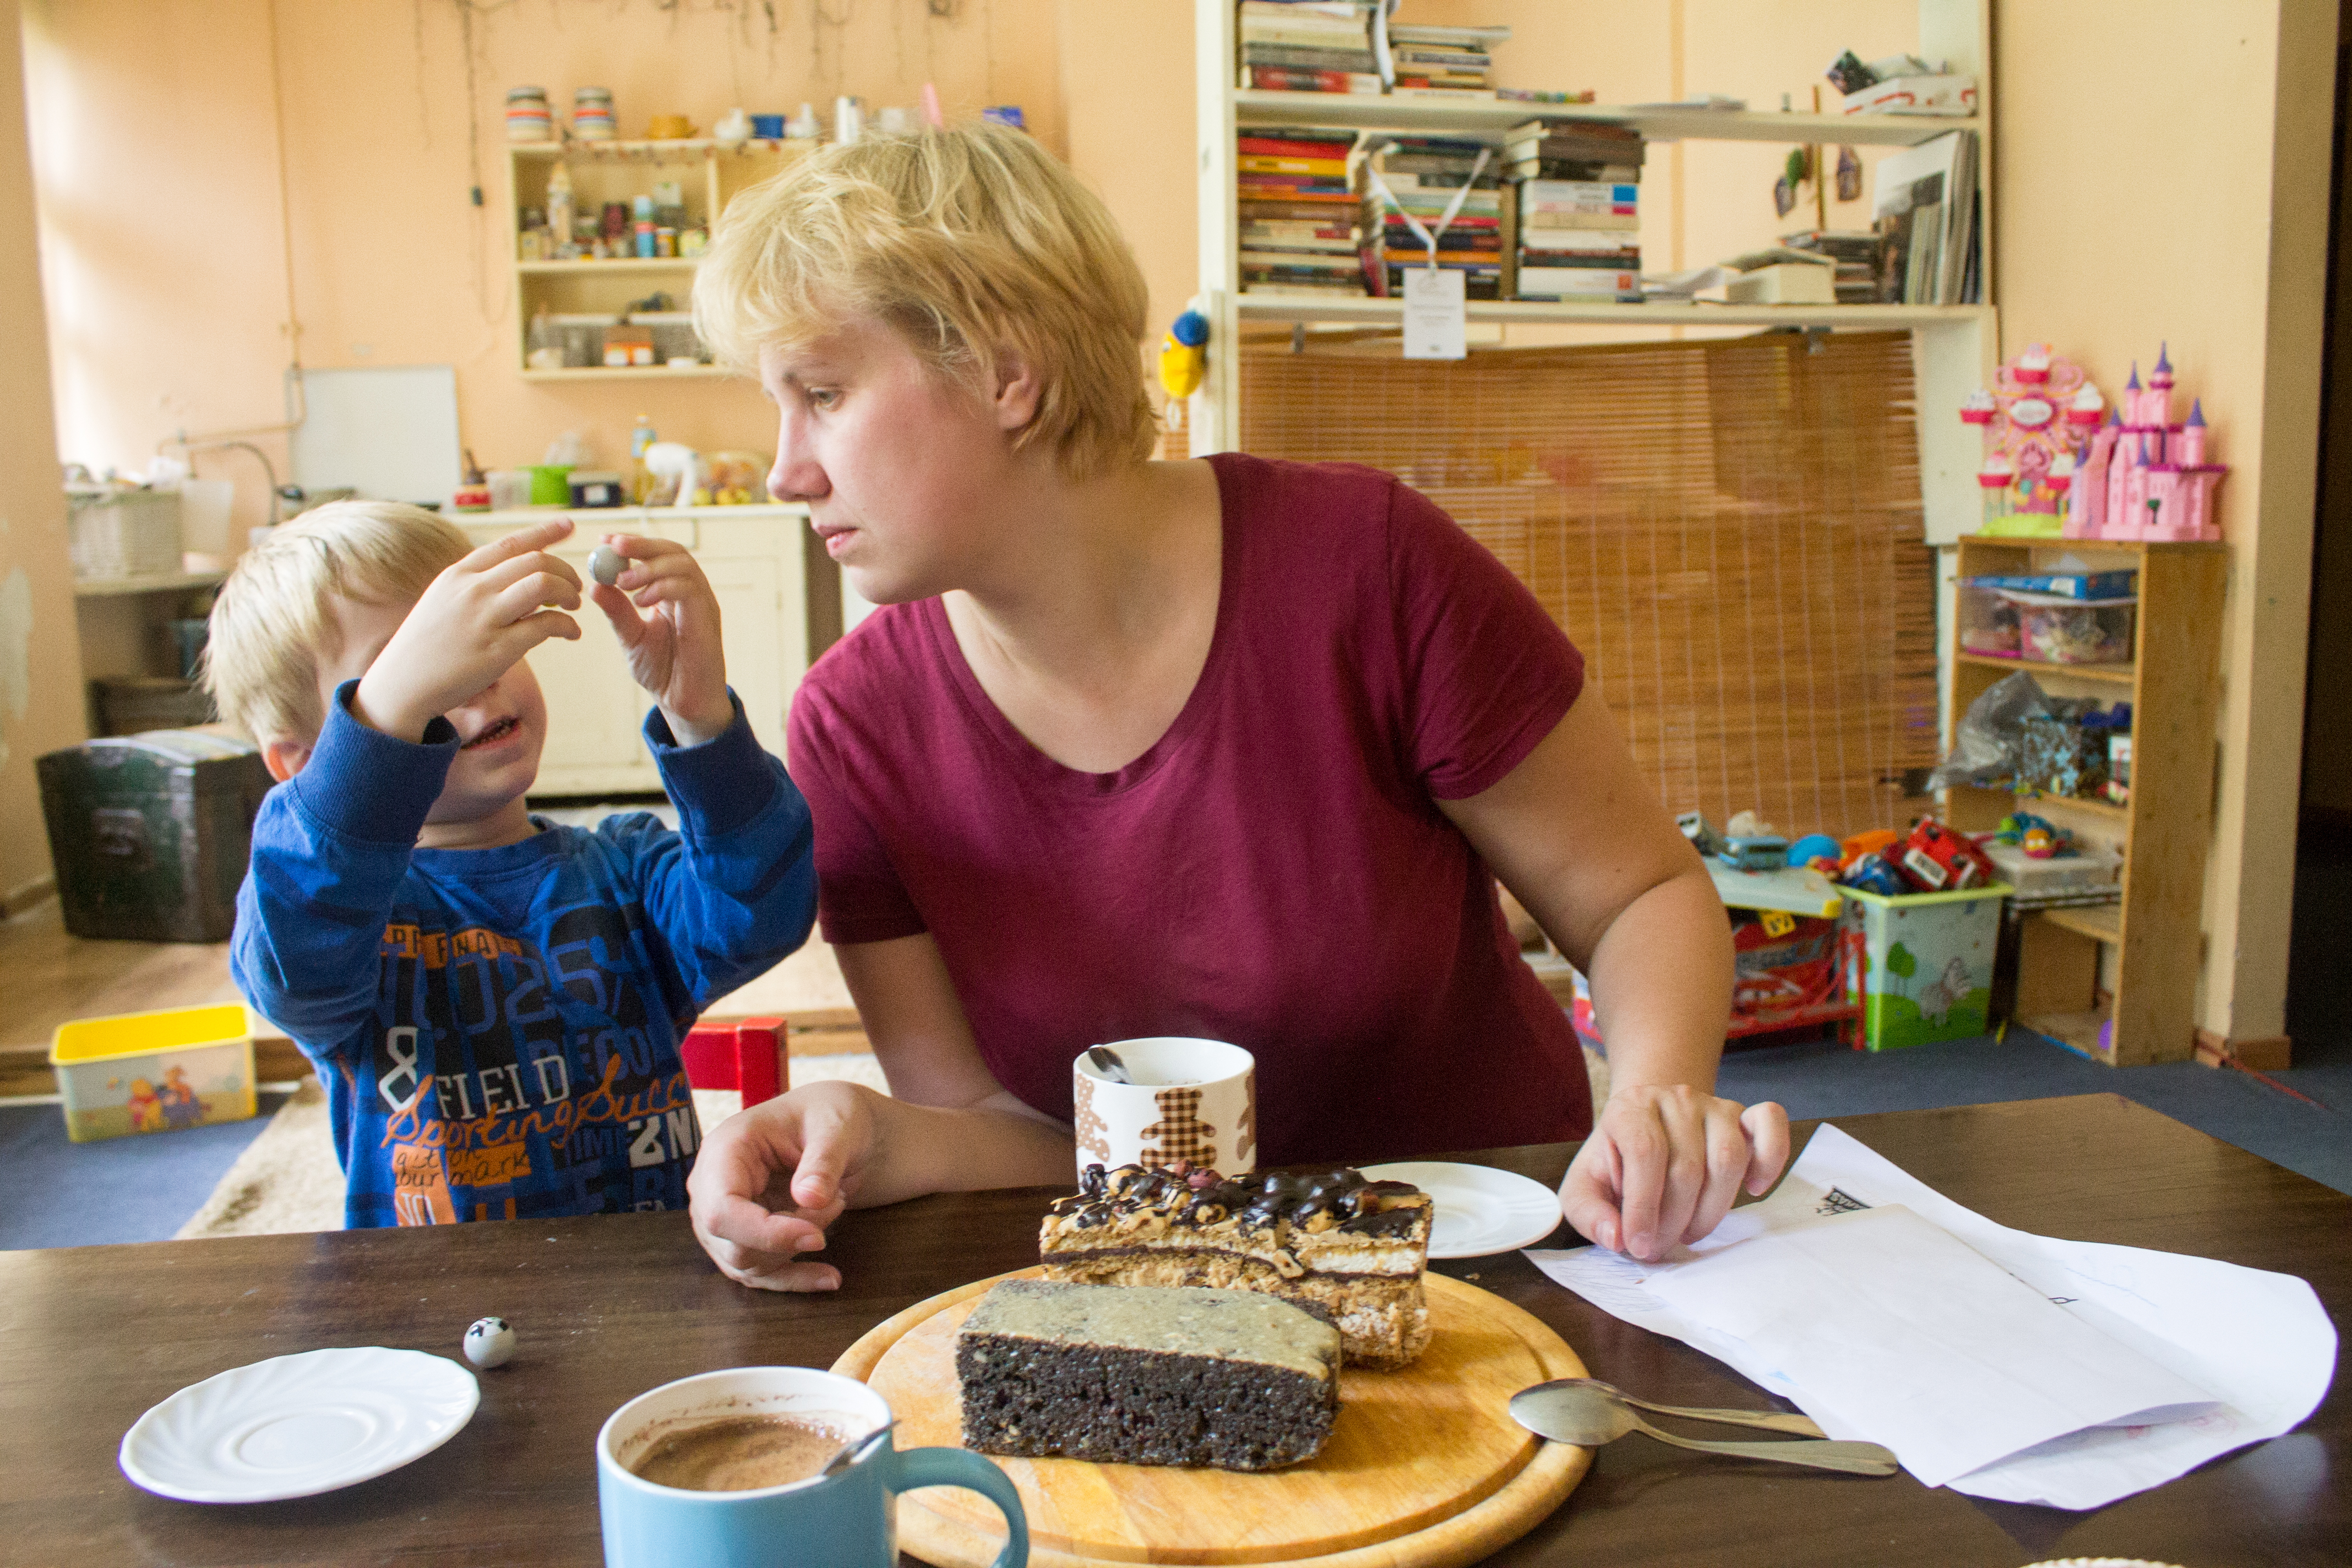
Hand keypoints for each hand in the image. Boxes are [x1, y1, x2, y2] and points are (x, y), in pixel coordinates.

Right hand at [352, 519, 581, 740]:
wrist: (401, 685)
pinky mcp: (498, 649)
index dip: (544, 532)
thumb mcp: (444, 601)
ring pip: (543, 584)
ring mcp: (485, 618)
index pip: (510, 543)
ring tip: (573, 607)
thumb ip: (478, 586)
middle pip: (535, 561)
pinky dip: (568, 626)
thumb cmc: (427, 645)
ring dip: (569, 593)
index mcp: (459, 574)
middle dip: (565, 570)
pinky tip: (571, 633)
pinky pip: (546, 625)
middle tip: (574, 587)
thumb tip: (520, 577)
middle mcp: (472, 589)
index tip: (569, 525)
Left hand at [589, 534, 731, 744]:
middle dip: (641, 545)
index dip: (633, 543)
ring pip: (683, 564)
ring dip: (649, 566)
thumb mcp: (630, 637)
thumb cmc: (662, 670)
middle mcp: (692, 592)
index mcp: (674, 592)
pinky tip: (639, 600)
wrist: (683, 703)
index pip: (658, 554)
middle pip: (672, 551)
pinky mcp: (707, 619)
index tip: (604, 540)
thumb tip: (594, 585)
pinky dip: (662, 587)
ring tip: (622, 581)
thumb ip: (616, 612)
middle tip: (613, 546)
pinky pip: (689, 589)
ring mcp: (702, 604)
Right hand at [688, 1080, 881, 1291]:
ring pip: (747, 1264)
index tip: (817, 1237)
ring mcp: (722, 1217)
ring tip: (837, 1204)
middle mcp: (711, 1187)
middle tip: (837, 1201)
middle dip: (791, 1237)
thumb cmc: (830, 1115)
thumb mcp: (837, 1126)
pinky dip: (796, 1279)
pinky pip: (760, 1274)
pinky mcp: (742, 1238)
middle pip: (733, 1244)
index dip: (766, 1233)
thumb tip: (809, 1199)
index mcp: (724, 1150)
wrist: (836, 1125)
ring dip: (798, 1249)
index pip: (722, 1210)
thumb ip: (824, 1160)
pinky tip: (830, 1278)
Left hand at [1559, 1084, 1789, 1260]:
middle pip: (1686, 1166)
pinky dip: (1770, 1159)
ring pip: (1728, 1159)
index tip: (1639, 1245)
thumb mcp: (1584, 1187)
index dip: (1643, 1207)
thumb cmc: (1615, 1162)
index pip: (1645, 1153)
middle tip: (1661, 1246)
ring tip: (1689, 1231)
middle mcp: (1674, 1098)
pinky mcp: (1744, 1116)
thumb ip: (1588, 1213)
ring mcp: (1714, 1105)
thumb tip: (1615, 1237)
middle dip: (1673, 1220)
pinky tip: (1754, 1189)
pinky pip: (1771, 1124)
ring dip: (1711, 1210)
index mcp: (1629, 1108)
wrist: (1645, 1123)